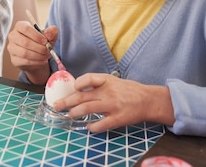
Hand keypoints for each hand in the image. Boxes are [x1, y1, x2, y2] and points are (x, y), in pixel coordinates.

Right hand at [7, 21, 58, 83]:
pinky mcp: (14, 59)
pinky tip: (43, 61)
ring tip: (46, 56)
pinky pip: (25, 61)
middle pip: (24, 42)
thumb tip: (49, 34)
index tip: (45, 41)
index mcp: (20, 26)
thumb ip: (52, 32)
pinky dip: (36, 62)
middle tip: (48, 51)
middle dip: (39, 48)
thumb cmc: (41, 42)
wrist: (37, 56)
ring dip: (38, 56)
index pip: (25, 28)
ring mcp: (12, 48)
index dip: (36, 35)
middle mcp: (13, 36)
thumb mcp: (49, 35)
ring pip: (24, 53)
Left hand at [52, 73, 174, 132]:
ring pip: (87, 109)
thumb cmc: (128, 90)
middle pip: (82, 96)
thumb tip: (78, 89)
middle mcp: (108, 92)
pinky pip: (101, 124)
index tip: (72, 88)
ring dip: (75, 113)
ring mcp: (112, 105)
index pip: (88, 78)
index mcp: (106, 81)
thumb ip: (98, 84)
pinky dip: (92, 126)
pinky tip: (89, 126)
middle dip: (66, 101)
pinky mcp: (117, 118)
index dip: (78, 83)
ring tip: (69, 115)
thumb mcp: (113, 81)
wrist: (148, 100)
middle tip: (57, 106)